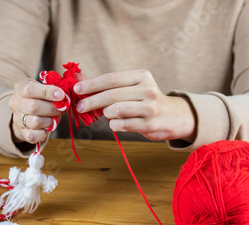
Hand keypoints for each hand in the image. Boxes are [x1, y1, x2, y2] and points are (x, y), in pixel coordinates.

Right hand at [9, 78, 64, 143]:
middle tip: (61, 109)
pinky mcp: (22, 132)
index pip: (29, 89)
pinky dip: (44, 133)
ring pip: (35, 122)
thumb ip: (51, 89)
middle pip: (33, 107)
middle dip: (52, 109)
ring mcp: (17, 119)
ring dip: (50, 121)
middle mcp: (16, 103)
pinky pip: (32, 136)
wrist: (25, 112)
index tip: (61, 95)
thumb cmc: (37, 96)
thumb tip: (62, 96)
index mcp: (20, 87)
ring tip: (55, 118)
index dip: (47, 92)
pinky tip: (48, 128)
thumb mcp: (42, 86)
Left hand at [73, 69, 196, 142]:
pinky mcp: (150, 124)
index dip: (92, 84)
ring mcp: (150, 107)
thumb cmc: (144, 100)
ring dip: (106, 113)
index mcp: (141, 76)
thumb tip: (79, 78)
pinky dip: (114, 124)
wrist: (172, 117)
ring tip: (106, 114)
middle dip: (92, 101)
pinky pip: (122, 124)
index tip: (76, 89)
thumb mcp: (130, 87)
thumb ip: (106, 84)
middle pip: (111, 95)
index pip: (111, 79)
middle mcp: (148, 90)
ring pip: (116, 110)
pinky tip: (115, 123)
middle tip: (80, 107)